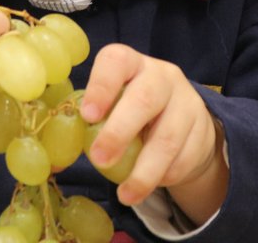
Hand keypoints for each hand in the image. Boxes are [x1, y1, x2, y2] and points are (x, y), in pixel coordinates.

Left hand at [81, 44, 225, 209]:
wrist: (183, 119)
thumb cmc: (131, 110)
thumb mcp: (112, 106)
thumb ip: (89, 124)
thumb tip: (54, 163)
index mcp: (130, 63)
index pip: (116, 61)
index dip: (101, 86)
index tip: (87, 115)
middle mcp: (161, 75)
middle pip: (145, 98)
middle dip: (119, 132)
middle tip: (99, 160)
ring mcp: (186, 101)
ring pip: (167, 137)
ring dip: (144, 171)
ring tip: (125, 195)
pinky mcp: (203, 129)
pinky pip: (183, 157)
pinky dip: (164, 177)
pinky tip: (148, 187)